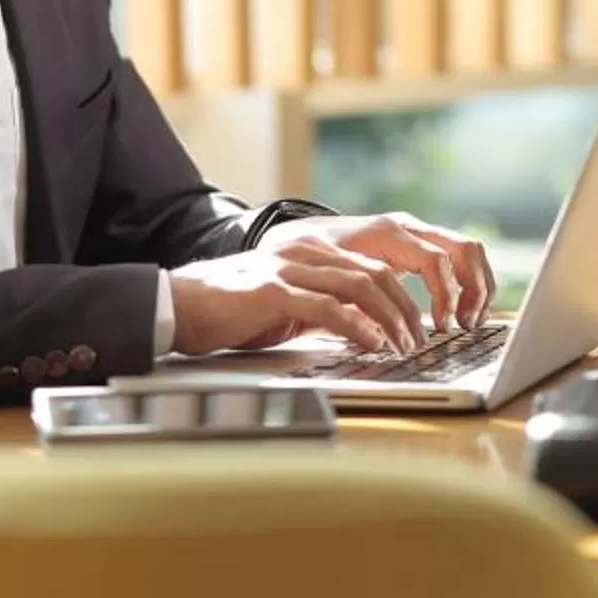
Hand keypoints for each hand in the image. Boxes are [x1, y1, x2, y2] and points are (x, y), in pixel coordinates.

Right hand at [167, 243, 429, 357]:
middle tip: (417, 341)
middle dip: (404, 310)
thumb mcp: (287, 304)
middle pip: (376, 275)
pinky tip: (370, 342)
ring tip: (401, 346)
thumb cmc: (231, 311)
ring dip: (388, 319)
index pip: (374, 269)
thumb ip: (322, 307)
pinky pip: (327, 306)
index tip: (417, 327)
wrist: (179, 304)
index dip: (402, 298)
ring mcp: (289, 268)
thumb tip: (363, 329)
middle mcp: (305, 252)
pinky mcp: (273, 291)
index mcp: (312, 251)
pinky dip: (356, 325)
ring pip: (359, 286)